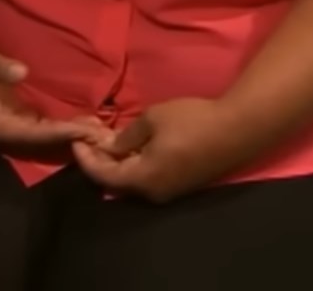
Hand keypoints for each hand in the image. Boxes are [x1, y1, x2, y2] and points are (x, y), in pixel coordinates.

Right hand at [0, 43, 110, 152]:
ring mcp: (10, 128)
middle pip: (41, 142)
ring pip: (44, 138)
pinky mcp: (16, 120)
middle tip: (100, 135)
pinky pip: (43, 128)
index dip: (57, 133)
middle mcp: (3, 133)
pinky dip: (63, 127)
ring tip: (99, 131)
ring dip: (70, 135)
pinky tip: (83, 123)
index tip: (82, 130)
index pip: (30, 134)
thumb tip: (22, 70)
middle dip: (70, 139)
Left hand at [71, 97, 259, 202]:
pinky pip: (150, 178)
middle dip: (100, 161)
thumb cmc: (192, 121)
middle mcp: (154, 193)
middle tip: (90, 138)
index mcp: (143, 179)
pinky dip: (136, 164)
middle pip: (117, 182)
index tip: (75, 141)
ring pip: (134, 181)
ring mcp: (169, 191)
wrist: (237, 130)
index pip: (103, 176)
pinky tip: (134, 146)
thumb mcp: (153, 119)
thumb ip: (127, 135)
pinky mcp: (182, 185)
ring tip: (108, 140)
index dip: (86, 159)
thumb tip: (112, 146)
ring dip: (119, 163)